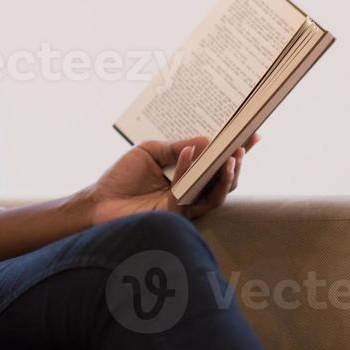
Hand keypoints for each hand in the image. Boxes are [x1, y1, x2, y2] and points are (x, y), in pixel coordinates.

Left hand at [84, 133, 259, 225]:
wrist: (97, 202)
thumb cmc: (121, 177)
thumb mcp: (149, 151)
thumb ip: (176, 146)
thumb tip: (206, 139)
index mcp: (187, 175)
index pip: (216, 162)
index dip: (236, 150)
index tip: (252, 134)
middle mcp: (190, 192)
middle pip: (224, 181)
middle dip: (237, 163)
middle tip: (243, 146)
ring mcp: (184, 206)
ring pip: (215, 195)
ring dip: (225, 175)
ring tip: (230, 156)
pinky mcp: (171, 214)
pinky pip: (187, 193)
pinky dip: (187, 170)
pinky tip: (187, 153)